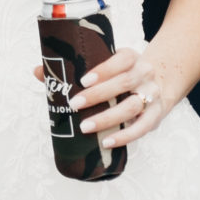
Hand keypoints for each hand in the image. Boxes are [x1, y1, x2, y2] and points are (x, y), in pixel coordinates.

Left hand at [32, 42, 178, 148]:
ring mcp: (152, 95)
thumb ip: (74, 69)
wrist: (161, 82)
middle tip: (74, 104)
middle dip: (98, 95)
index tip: (83, 79)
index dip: (103, 69)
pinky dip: (125, 136)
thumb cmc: (122, 74)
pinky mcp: (155, 115)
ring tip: (85, 127)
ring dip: (108, 118)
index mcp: (132, 57)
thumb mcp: (106, 65)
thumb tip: (38, 71)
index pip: (121, 59)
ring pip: (132, 106)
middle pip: (124, 83)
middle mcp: (145, 74)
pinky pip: (142, 127)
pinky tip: (107, 141)